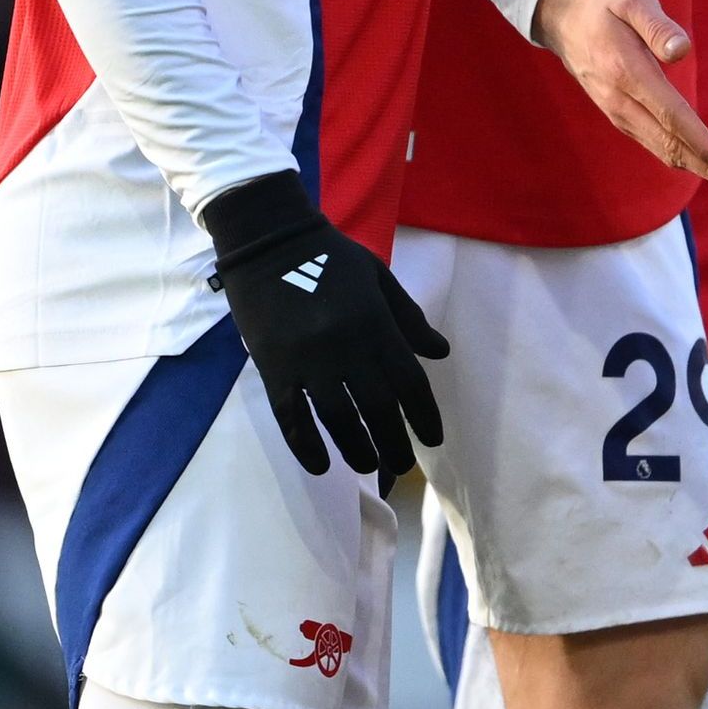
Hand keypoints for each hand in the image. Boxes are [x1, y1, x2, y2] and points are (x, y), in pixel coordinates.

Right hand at [198, 172, 446, 476]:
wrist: (266, 242)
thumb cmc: (329, 257)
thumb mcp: (379, 278)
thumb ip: (409, 319)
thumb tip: (441, 352)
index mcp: (375, 323)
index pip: (409, 382)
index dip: (424, 415)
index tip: (433, 438)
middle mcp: (345, 347)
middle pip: (378, 408)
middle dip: (394, 441)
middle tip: (402, 463)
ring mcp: (306, 361)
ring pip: (337, 419)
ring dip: (357, 448)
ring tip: (370, 466)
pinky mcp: (273, 369)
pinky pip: (290, 417)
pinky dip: (306, 445)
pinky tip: (321, 466)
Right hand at [535, 0, 707, 194]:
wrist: (560, 12)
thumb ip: (656, 24)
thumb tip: (680, 52)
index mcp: (627, 72)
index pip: (672, 118)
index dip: (702, 144)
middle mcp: (620, 100)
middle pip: (670, 144)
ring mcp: (616, 109)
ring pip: (661, 147)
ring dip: (697, 166)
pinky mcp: (617, 111)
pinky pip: (651, 140)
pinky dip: (679, 155)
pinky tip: (699, 162)